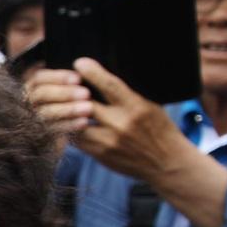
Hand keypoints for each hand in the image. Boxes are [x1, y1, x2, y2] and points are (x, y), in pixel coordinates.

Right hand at [21, 65, 92, 140]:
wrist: (54, 143)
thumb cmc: (63, 108)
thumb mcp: (62, 92)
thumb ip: (65, 82)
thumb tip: (83, 64)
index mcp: (30, 88)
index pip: (39, 79)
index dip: (58, 77)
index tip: (78, 78)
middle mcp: (25, 103)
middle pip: (40, 94)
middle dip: (64, 93)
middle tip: (86, 93)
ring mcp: (28, 120)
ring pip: (45, 113)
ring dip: (68, 109)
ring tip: (89, 108)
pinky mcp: (35, 136)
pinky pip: (50, 130)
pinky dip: (67, 125)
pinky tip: (84, 122)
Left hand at [69, 58, 200, 184]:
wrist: (167, 163)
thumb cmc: (158, 128)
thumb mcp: (150, 105)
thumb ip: (128, 93)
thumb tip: (103, 74)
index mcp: (137, 106)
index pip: (111, 85)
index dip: (92, 73)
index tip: (80, 63)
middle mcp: (122, 124)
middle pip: (87, 104)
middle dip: (71, 93)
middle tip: (62, 84)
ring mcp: (109, 141)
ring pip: (76, 124)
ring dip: (67, 113)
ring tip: (60, 103)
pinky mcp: (101, 155)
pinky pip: (77, 140)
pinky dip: (70, 130)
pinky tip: (66, 122)